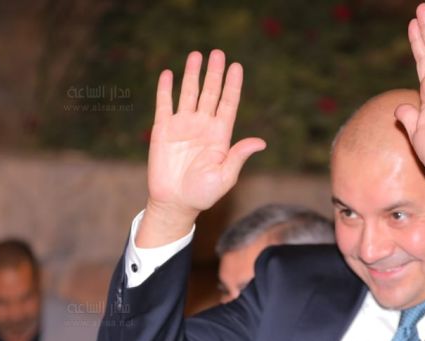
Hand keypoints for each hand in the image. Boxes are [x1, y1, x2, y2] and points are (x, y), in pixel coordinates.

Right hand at [141, 50, 265, 244]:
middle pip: (210, 93)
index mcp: (220, 136)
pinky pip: (164, 104)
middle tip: (218, 53)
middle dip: (214, 73)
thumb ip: (239, 156)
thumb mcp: (225, 176)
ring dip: (192, 74)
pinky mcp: (163, 129)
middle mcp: (203, 126)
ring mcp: (183, 125)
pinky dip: (165, 89)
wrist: (175, 203)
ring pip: (188, 93)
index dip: (233, 85)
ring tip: (196, 55)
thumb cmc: (203, 193)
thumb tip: (260, 142)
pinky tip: (168, 73)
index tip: (236, 66)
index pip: (228, 104)